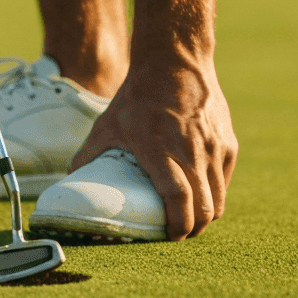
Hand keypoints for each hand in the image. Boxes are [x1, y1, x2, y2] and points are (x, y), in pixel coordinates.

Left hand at [70, 58, 237, 239]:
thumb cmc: (137, 96)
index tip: (170, 235)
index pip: (178, 199)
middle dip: (194, 228)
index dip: (178, 225)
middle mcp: (192, 152)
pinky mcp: (227, 142)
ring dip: (206, 214)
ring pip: (218, 197)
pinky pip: (224, 179)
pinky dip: (214, 193)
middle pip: (204, 207)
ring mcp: (213, 147)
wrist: (175, 62)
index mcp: (160, 151)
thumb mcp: (108, 124)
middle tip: (179, 233)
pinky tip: (201, 193)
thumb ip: (89, 154)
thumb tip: (70, 178)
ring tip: (191, 218)